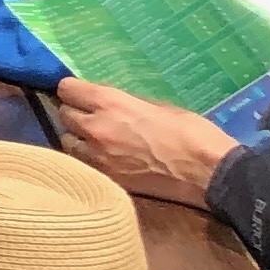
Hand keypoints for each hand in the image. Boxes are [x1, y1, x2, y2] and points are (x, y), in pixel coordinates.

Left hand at [54, 81, 239, 202]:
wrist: (206, 172)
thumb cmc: (188, 131)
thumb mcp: (154, 104)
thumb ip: (123, 103)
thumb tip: (106, 103)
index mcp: (109, 102)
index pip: (66, 89)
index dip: (73, 90)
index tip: (81, 94)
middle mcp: (95, 128)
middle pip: (63, 115)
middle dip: (74, 113)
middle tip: (88, 116)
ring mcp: (98, 158)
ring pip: (67, 142)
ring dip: (76, 138)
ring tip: (92, 140)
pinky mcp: (107, 180)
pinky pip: (82, 165)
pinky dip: (86, 160)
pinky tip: (101, 158)